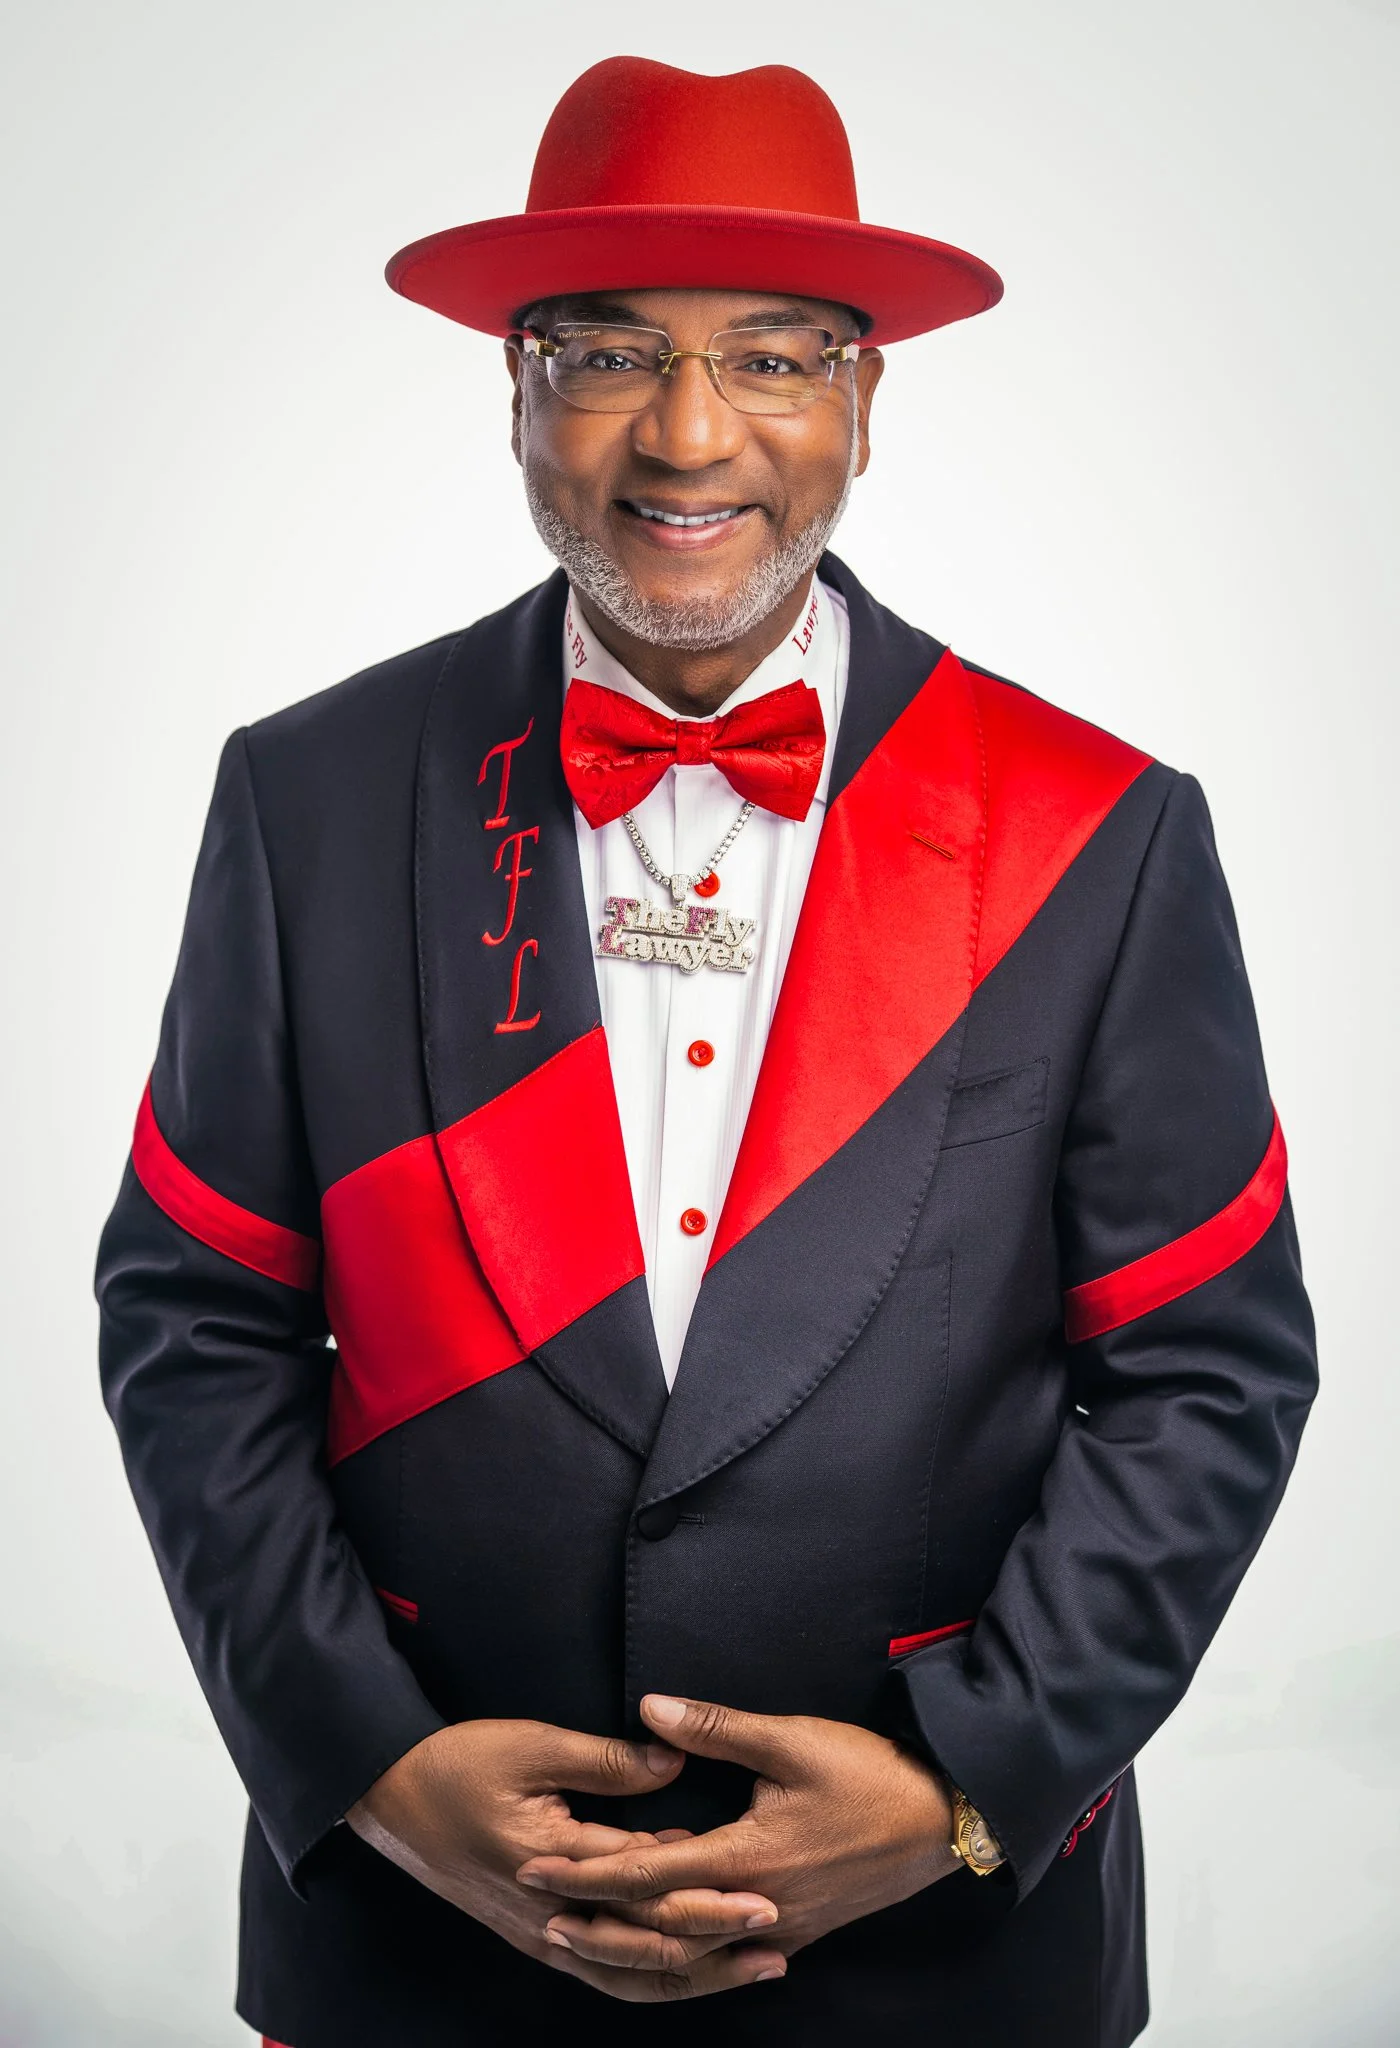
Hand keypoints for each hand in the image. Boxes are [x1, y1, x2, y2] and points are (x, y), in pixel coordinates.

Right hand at [346, 1719, 784, 1998]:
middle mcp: (551, 1917)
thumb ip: (607, 1760)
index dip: (709, 1893)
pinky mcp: (537, 1937)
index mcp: (553, 1866)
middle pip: (648, 1946)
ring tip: (753, 1965)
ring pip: (629, 1976)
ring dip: (695, 1973)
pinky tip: (689, 1969)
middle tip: (777, 1932)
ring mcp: (542, 1936)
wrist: (391, 1797)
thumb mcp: (533, 1746)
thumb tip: (674, 1762)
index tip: (765, 1888)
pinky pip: (604, 1973)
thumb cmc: (458, 1764)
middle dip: (717, 1943)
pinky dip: (651, 1976)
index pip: (647, 1889)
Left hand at [518, 1695, 960, 1969]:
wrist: (944, 1819)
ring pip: (692, 1951)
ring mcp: (779, 1927)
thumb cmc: (870, 1774)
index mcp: (746, 1859)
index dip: (585, 1872)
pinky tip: (668, 1940)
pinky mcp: (799, 1930)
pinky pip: (727, 1954)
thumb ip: (717, 1728)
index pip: (646, 1873)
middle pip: (658, 1929)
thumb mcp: (792, 1739)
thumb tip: (650, 1709)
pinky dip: (686, 1951)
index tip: (535, 1869)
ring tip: (587, 1932)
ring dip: (635, 1942)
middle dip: (597, 1922)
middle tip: (540, 1915)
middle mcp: (756, 1906)